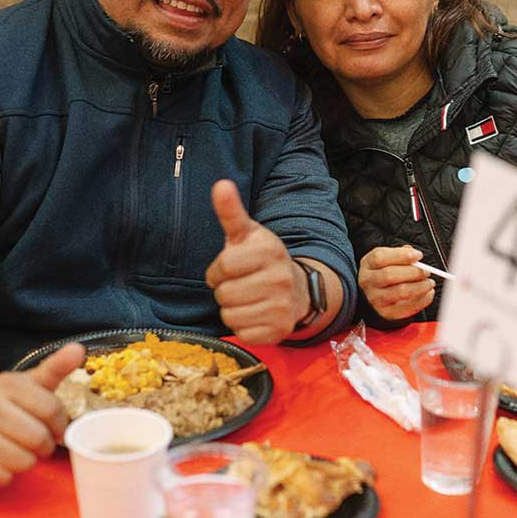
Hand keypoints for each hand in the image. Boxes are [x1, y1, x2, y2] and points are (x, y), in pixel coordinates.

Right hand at [0, 343, 85, 487]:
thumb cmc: (9, 406)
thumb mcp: (32, 384)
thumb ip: (56, 367)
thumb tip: (78, 349)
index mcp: (6, 384)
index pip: (51, 409)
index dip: (60, 423)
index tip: (55, 426)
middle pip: (38, 438)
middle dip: (44, 445)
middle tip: (36, 440)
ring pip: (23, 461)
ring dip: (27, 460)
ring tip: (19, 449)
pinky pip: (4, 478)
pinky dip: (7, 474)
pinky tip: (0, 460)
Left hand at [206, 179, 306, 344]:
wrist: (297, 290)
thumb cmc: (262, 260)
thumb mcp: (247, 234)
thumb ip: (231, 211)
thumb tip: (220, 184)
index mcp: (270, 250)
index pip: (222, 267)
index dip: (218, 270)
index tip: (230, 268)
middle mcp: (280, 277)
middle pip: (224, 294)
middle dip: (225, 290)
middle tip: (240, 284)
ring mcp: (282, 306)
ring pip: (230, 315)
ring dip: (233, 309)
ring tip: (248, 299)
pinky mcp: (280, 330)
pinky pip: (243, 333)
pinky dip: (244, 327)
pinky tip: (256, 314)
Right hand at [359, 246, 434, 320]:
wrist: (376, 296)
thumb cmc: (384, 274)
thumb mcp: (387, 259)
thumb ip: (400, 253)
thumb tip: (414, 254)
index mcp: (368, 264)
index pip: (380, 257)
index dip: (401, 255)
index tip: (418, 255)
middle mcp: (368, 282)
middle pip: (390, 275)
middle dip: (413, 272)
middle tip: (426, 271)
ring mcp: (376, 299)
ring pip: (401, 292)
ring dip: (420, 286)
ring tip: (429, 283)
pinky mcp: (386, 312)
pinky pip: (407, 307)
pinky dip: (422, 300)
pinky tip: (428, 293)